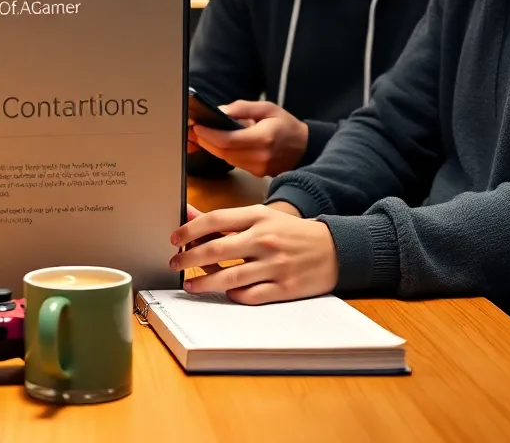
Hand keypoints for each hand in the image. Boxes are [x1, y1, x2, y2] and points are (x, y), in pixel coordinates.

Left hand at [168, 205, 337, 303]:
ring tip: (190, 285)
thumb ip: (226, 219)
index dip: (189, 229)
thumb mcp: (261, 217)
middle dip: (188, 258)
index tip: (174, 238)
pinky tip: (224, 292)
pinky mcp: (284, 288)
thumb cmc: (291, 233)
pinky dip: (232, 295)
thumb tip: (188, 215)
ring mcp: (275, 265)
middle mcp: (265, 239)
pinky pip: (249, 296)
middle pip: (216, 250)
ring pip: (229, 277)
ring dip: (203, 282)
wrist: (335, 249)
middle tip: (175, 263)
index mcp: (258, 217)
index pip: (215, 220)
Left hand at [189, 100, 307, 177]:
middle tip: (192, 131)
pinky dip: (222, 154)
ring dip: (211, 148)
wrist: (305, 148)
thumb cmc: (286, 125)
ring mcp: (258, 168)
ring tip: (199, 136)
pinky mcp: (256, 174)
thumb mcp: (267, 108)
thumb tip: (220, 111)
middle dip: (205, 141)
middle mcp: (259, 156)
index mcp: (263, 138)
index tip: (197, 126)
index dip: (209, 134)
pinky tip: (215, 144)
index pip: (228, 140)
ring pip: (226, 159)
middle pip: (223, 152)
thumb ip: (243, 108)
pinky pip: (234, 163)